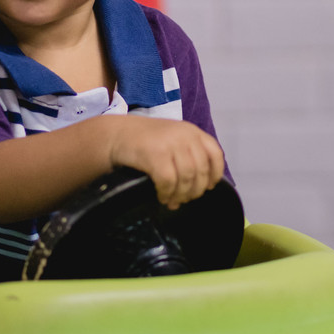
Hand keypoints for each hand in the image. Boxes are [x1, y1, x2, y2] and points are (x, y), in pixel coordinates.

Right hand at [107, 117, 224, 210]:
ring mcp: (170, 144)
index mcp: (192, 131)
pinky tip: (161, 196)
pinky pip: (168, 182)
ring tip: (172, 201)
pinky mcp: (155, 155)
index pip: (215, 154)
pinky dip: (166, 193)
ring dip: (180, 195)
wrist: (117, 134)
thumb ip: (189, 154)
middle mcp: (185, 135)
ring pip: (186, 178)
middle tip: (185, 199)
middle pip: (200, 171)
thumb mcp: (173, 139)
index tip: (208, 187)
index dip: (214, 174)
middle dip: (194, 190)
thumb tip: (203, 186)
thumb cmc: (146, 141)